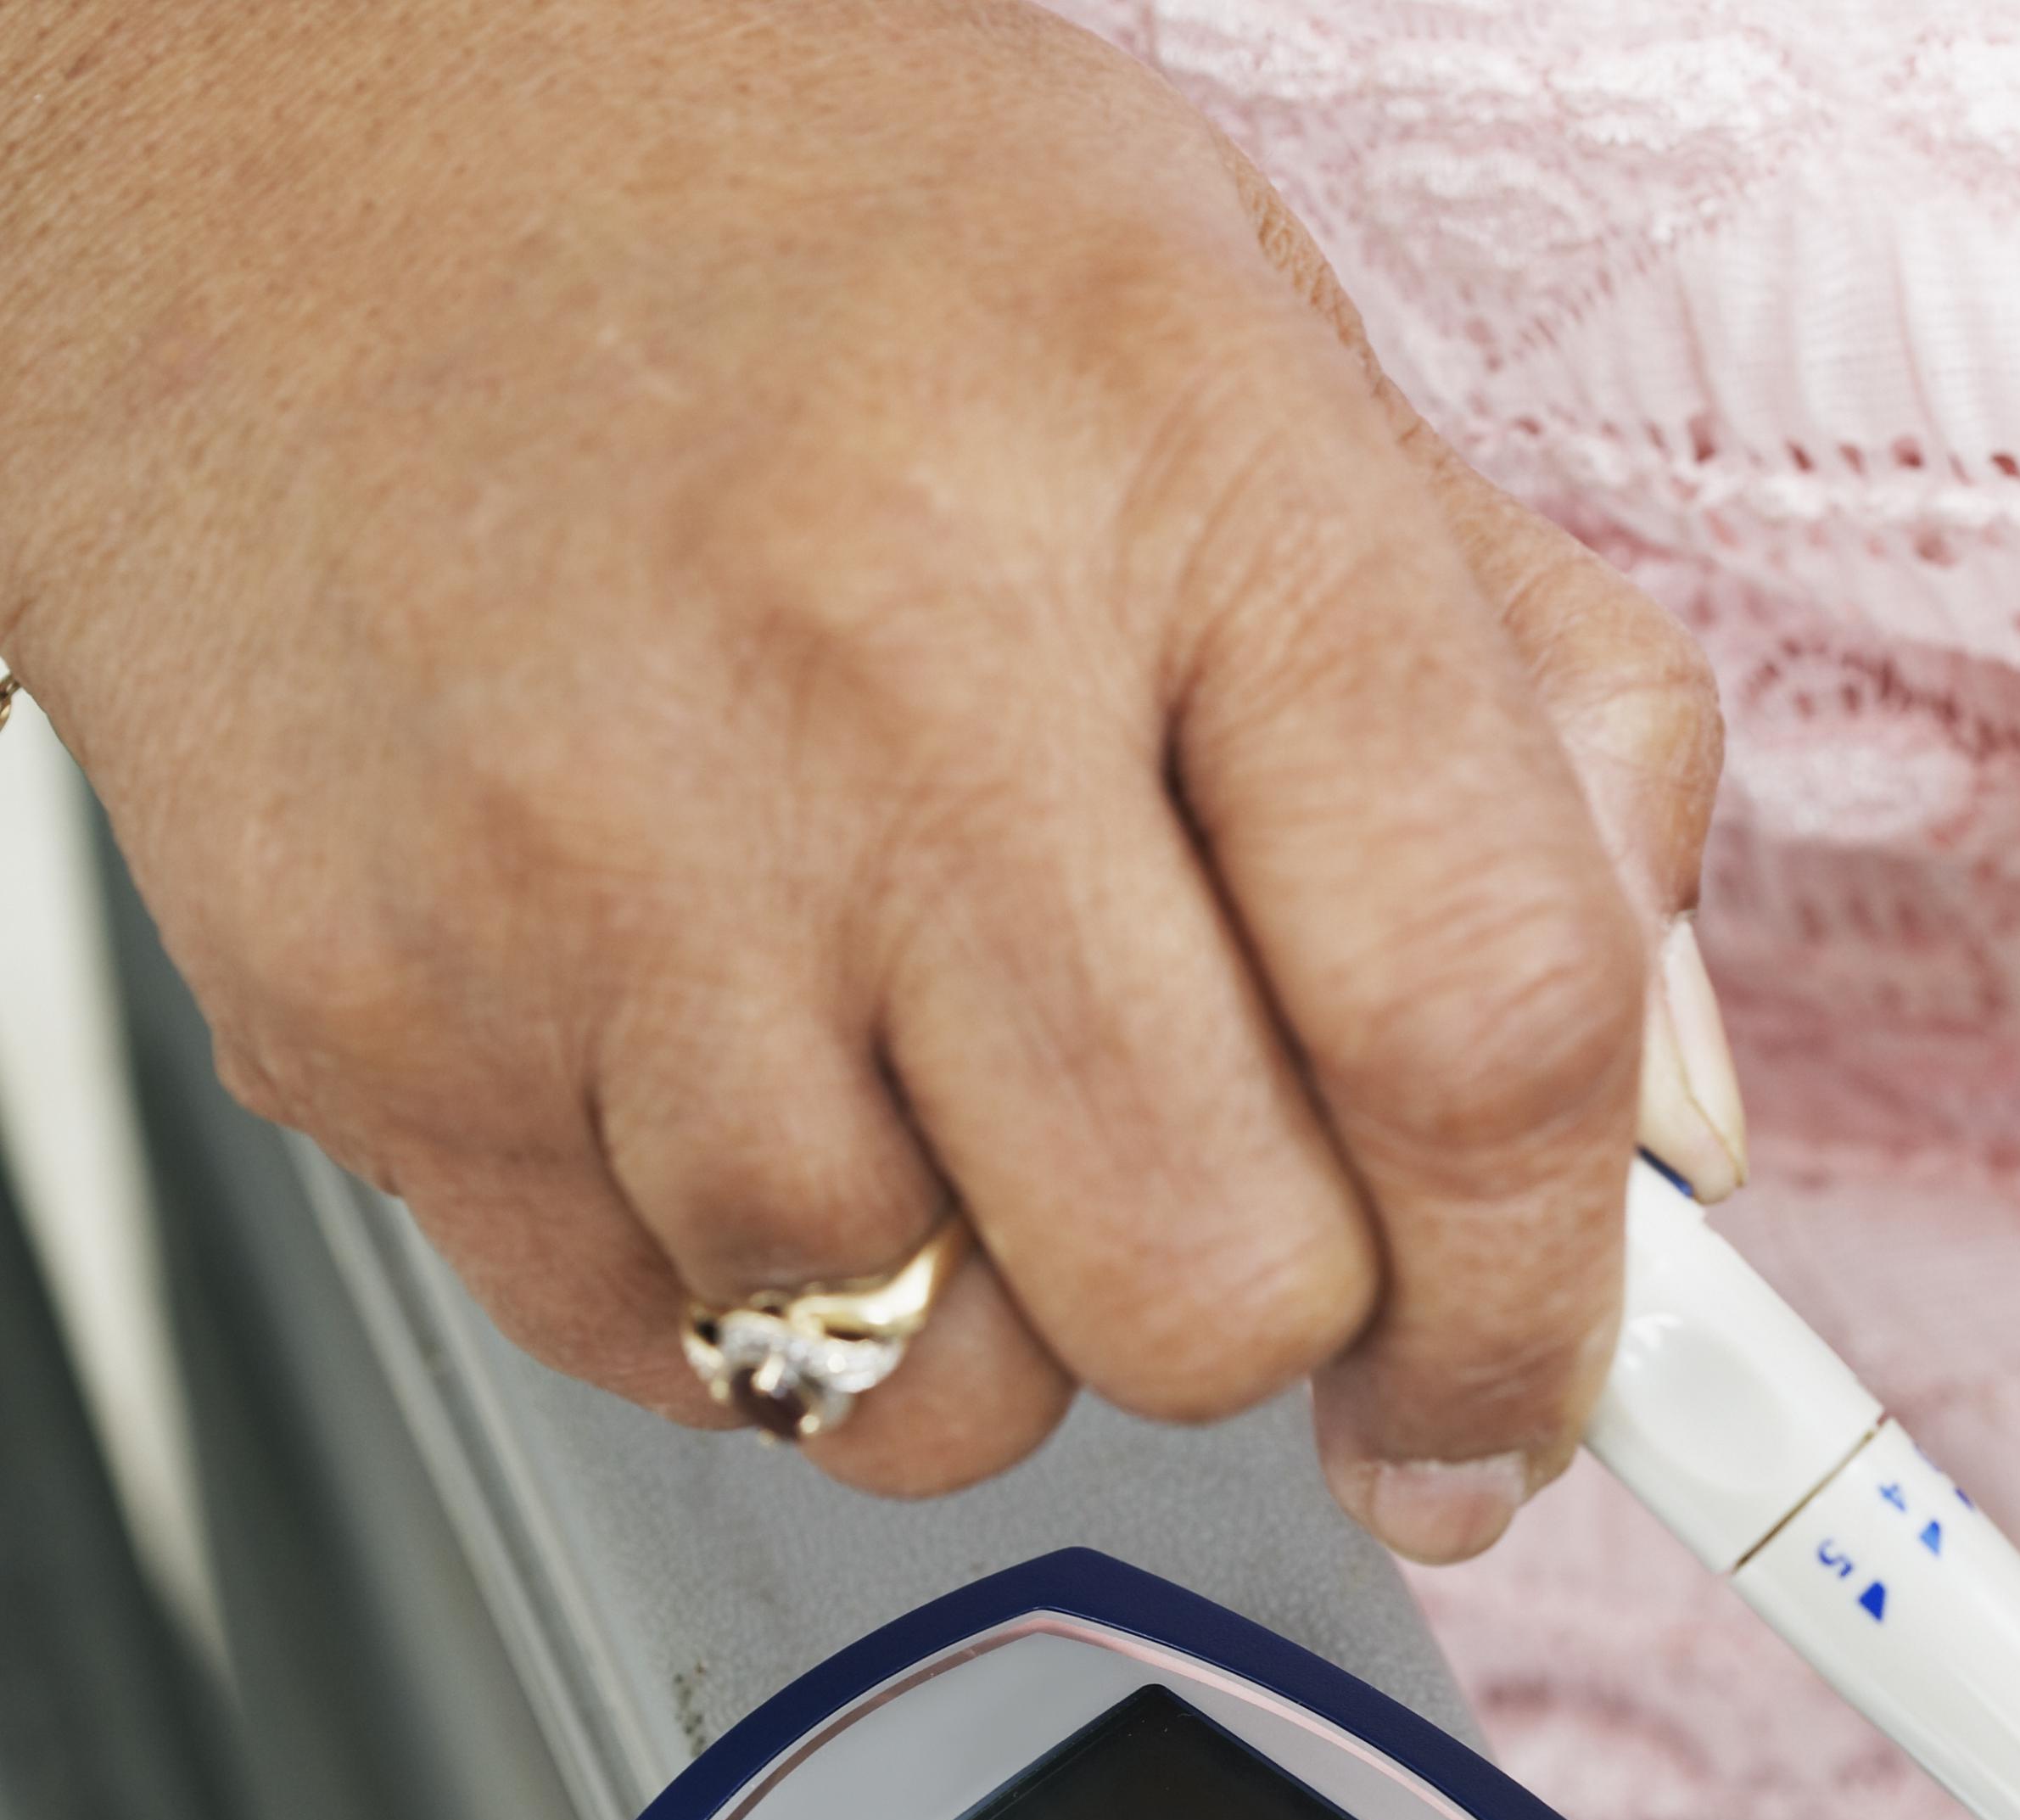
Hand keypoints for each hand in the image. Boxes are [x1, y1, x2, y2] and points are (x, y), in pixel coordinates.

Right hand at [0, 0, 1748, 1556]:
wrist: (272, 104)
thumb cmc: (792, 218)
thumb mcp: (1263, 354)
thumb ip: (1538, 734)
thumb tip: (1660, 1126)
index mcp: (1178, 469)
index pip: (1483, 1021)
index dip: (1546, 1301)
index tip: (1530, 1404)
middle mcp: (885, 673)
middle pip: (1217, 1287)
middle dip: (1270, 1306)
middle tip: (1213, 1150)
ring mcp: (601, 868)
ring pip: (939, 1392)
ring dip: (1002, 1308)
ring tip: (928, 1032)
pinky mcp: (375, 1023)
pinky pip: (686, 1369)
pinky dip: (766, 1292)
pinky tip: (735, 1034)